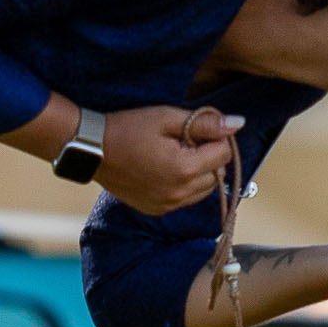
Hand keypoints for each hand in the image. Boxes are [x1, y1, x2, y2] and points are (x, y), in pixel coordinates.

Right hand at [97, 105, 244, 214]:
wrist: (90, 149)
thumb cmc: (127, 128)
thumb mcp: (166, 117)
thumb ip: (205, 123)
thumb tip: (238, 123)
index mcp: (184, 170)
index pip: (223, 155)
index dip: (215, 138)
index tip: (197, 129)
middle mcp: (178, 194)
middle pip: (216, 175)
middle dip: (208, 156)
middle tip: (184, 140)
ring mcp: (166, 205)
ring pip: (203, 190)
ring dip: (198, 173)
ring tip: (174, 154)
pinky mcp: (155, 209)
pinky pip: (184, 199)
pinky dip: (183, 185)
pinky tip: (164, 169)